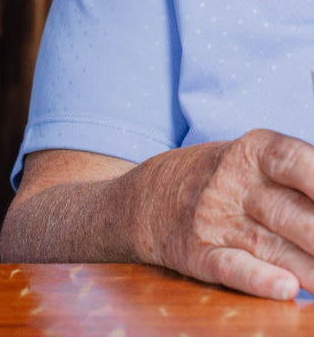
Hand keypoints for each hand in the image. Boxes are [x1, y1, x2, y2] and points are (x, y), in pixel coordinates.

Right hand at [138, 130, 313, 299]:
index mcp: (252, 152)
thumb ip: (302, 178)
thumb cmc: (223, 182)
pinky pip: (230, 266)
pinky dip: (258, 278)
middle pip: (295, 216)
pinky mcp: (195, 252)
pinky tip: (285, 287)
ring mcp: (211, 217)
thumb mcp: (253, 161)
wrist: (141, 200)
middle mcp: (230, 182)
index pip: (298, 162)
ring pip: (274, 248)